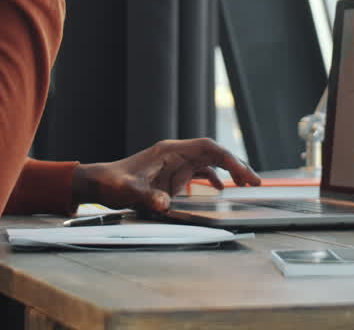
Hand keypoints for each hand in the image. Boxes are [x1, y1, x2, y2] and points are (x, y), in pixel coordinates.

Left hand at [71, 137, 261, 213]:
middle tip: (254, 182)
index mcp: (170, 151)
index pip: (207, 148)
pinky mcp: (171, 175)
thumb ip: (146, 196)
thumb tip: (164, 204)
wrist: (99, 183)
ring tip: (246, 185)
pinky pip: (198, 172)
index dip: (228, 159)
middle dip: (236, 165)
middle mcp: (176, 154)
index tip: (243, 175)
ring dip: (228, 171)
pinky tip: (219, 189)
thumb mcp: (128, 191)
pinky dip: (212, 178)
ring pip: (209, 162)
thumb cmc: (112, 182)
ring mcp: (174, 164)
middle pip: (213, 154)